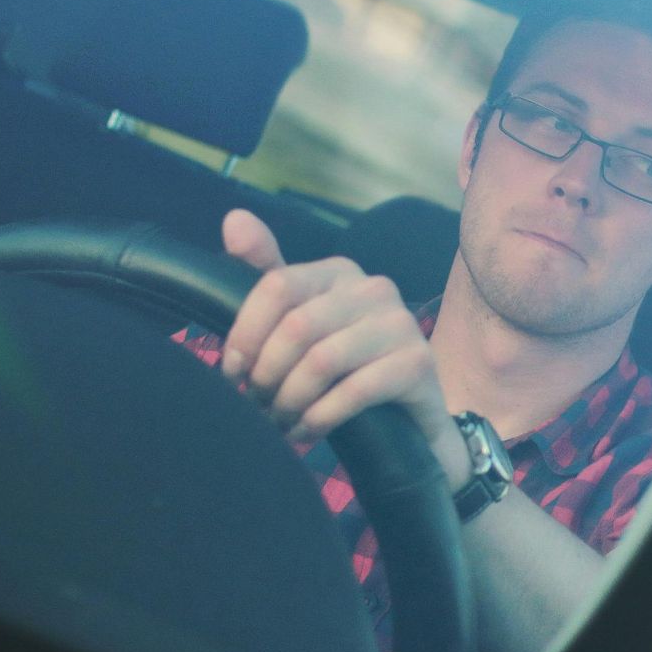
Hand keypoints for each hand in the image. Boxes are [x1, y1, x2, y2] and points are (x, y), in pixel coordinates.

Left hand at [219, 209, 464, 479]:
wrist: (408, 419)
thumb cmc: (345, 369)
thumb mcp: (301, 324)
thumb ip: (266, 275)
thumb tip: (233, 220)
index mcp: (339, 272)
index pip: (277, 286)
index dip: (245, 333)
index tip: (233, 372)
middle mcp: (375, 288)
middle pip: (296, 326)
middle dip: (267, 374)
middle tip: (258, 404)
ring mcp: (401, 324)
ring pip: (322, 361)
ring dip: (290, 401)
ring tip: (280, 421)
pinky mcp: (418, 364)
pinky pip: (354, 391)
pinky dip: (320, 418)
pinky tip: (306, 431)